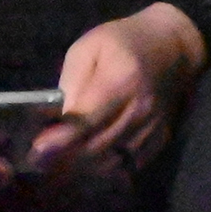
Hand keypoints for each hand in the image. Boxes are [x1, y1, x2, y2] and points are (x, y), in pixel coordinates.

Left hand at [30, 3, 203, 179]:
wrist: (173, 46)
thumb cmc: (124, 42)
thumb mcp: (89, 48)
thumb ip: (71, 82)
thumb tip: (56, 118)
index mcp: (121, 80)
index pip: (87, 119)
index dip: (60, 139)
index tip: (37, 149)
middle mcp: (141, 107)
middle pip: (97, 145)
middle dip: (65, 158)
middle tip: (38, 161)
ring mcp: (153, 125)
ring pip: (113, 160)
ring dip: (84, 167)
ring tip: (59, 164)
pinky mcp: (161, 136)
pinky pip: (131, 164)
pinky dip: (108, 169)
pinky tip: (90, 162)